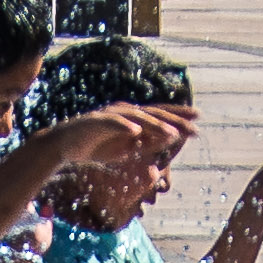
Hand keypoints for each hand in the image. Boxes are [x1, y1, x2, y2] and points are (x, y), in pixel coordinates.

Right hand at [33, 102, 193, 183]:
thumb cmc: (97, 146)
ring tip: (171, 132)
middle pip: (153, 113)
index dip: (178, 117)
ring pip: (136, 117)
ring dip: (154, 124)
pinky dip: (124, 126)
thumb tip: (170, 138)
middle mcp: (124, 113)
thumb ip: (147, 143)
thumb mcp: (127, 149)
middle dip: (174, 119)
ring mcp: (110, 115)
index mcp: (133, 118)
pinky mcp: (95, 121)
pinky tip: (137, 131)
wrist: (64, 145)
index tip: (198, 120)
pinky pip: (112, 123)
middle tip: (194, 124)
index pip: (160, 115)